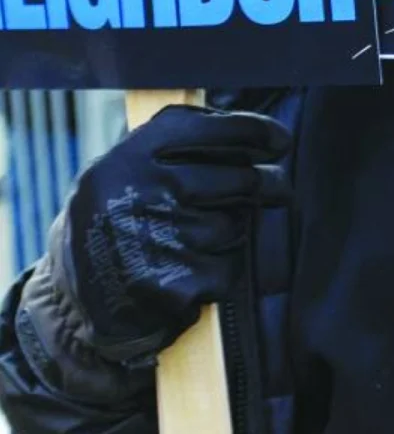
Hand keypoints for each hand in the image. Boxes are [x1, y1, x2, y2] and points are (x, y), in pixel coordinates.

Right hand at [60, 105, 290, 361]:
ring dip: (233, 230)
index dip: (253, 132)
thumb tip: (256, 133)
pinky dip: (221, 269)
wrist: (72, 304)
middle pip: (237, 177)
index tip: (280, 140)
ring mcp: (156, 239)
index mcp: (129, 156)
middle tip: (277, 187)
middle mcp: (141, 191)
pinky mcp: (171, 284)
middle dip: (265, 183)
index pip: (209, 129)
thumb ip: (178, 146)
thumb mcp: (126, 172)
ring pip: (236, 224)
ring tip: (197, 239)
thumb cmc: (116, 224)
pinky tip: (191, 272)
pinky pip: (227, 266)